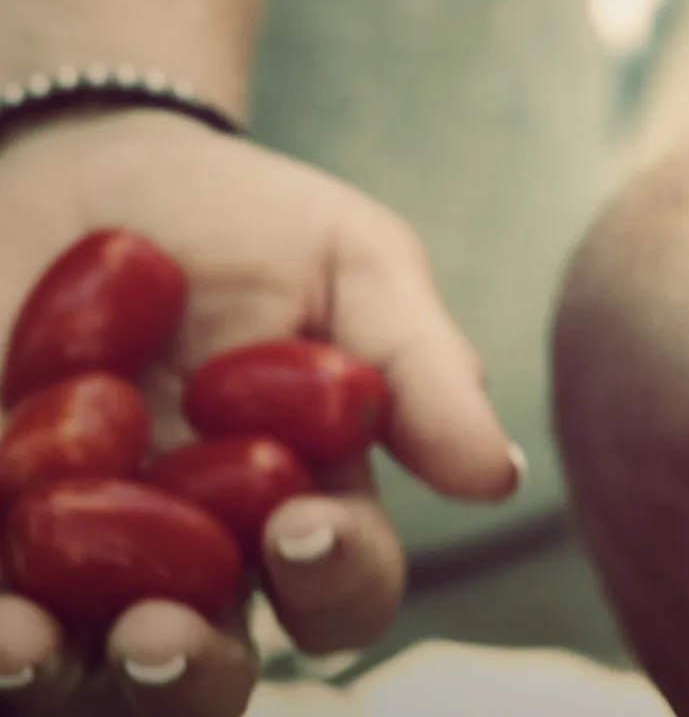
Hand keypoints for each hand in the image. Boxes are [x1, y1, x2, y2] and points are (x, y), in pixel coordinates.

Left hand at [0, 110, 521, 716]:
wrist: (81, 168)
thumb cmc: (241, 220)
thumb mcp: (351, 262)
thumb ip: (420, 364)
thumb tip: (496, 477)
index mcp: (301, 507)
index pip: (343, 586)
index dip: (336, 580)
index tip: (302, 525)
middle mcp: (191, 562)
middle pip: (209, 676)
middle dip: (188, 676)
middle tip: (159, 632)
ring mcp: (72, 567)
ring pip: (80, 681)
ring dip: (65, 677)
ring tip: (32, 639)